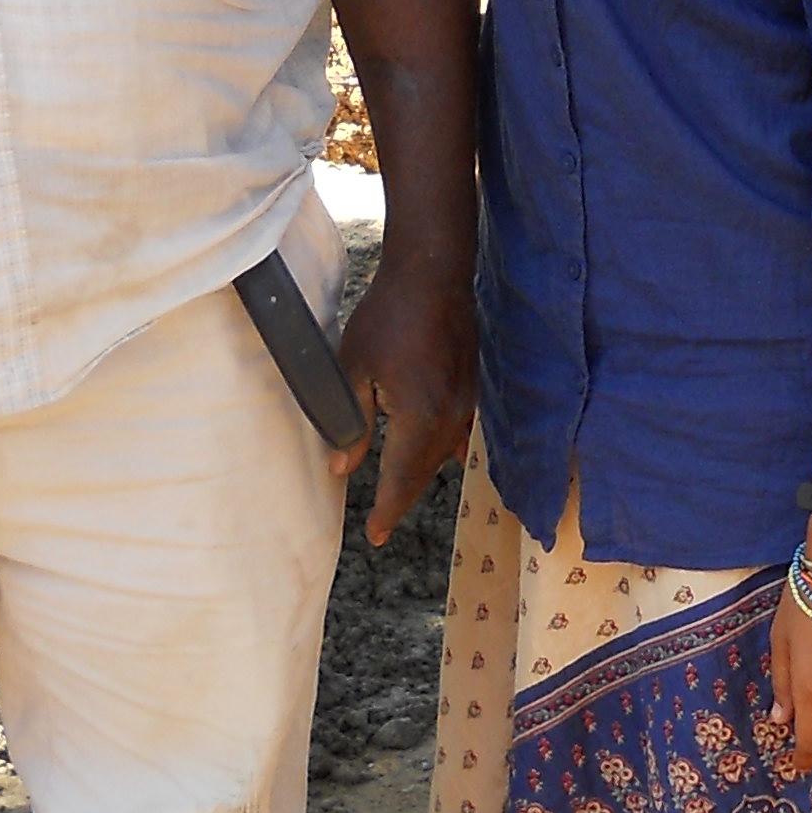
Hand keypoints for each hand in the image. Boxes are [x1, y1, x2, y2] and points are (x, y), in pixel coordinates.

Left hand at [336, 242, 474, 548]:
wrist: (433, 275)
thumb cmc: (386, 317)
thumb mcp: (354, 369)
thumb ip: (350, 423)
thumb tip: (341, 468)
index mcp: (419, 417)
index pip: (401, 478)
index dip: (387, 510)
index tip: (376, 537)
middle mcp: (451, 416)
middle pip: (425, 473)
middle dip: (402, 501)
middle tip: (382, 527)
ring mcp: (466, 401)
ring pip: (443, 455)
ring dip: (421, 477)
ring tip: (400, 494)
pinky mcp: (470, 385)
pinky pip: (458, 432)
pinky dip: (441, 451)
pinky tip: (436, 454)